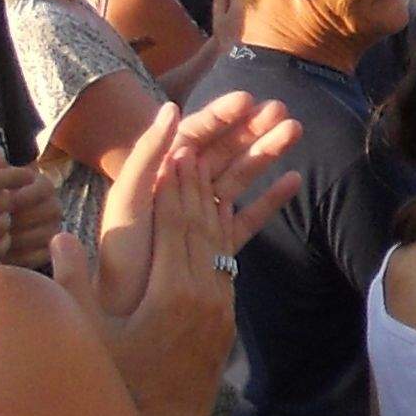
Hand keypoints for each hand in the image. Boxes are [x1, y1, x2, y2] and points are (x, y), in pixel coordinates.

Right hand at [55, 144, 238, 415]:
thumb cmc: (120, 387)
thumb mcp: (89, 338)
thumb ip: (73, 286)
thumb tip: (57, 237)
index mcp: (170, 292)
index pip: (173, 224)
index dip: (173, 185)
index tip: (173, 149)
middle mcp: (202, 294)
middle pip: (201, 225)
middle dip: (197, 183)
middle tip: (195, 145)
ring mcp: (219, 307)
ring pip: (219, 242)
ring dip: (214, 204)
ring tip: (208, 170)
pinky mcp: (225, 319)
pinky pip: (226, 265)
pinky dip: (221, 236)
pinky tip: (218, 219)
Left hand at [95, 94, 301, 305]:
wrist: (124, 316)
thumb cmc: (121, 257)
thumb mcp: (128, 200)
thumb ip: (147, 155)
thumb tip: (171, 107)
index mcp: (159, 175)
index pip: (194, 135)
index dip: (221, 115)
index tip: (249, 99)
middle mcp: (182, 191)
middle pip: (222, 151)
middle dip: (251, 128)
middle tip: (282, 109)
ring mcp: (202, 217)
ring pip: (240, 177)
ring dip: (266, 153)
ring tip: (295, 131)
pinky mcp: (218, 244)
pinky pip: (248, 216)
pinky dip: (271, 199)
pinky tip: (293, 180)